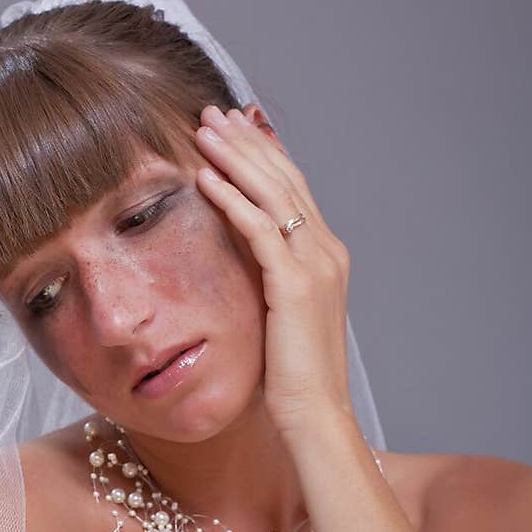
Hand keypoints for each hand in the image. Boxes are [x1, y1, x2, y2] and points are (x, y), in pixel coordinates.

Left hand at [194, 104, 353, 435]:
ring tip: (204, 131)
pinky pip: (258, 229)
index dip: (263, 156)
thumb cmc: (295, 381)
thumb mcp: (283, 321)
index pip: (294, 190)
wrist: (317, 417)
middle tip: (214, 114)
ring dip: (235, 158)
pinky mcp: (294, 286)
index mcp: (327, 258)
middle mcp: (327, 253)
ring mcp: (315, 266)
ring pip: (272, 194)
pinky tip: (205, 178)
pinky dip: (231, 199)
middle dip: (247, 143)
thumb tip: (245, 269)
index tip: (232, 131)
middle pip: (285, 180)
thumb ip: (271, 285)